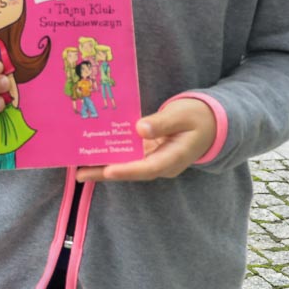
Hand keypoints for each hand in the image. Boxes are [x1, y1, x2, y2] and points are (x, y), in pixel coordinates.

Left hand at [74, 98, 216, 181]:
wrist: (211, 122)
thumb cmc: (198, 116)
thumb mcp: (182, 115)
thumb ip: (162, 122)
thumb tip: (140, 129)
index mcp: (175, 157)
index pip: (149, 167)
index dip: (127, 170)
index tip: (107, 171)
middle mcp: (163, 164)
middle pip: (133, 171)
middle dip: (106, 173)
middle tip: (79, 174)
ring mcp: (156, 160)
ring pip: (128, 166)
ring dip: (104, 167)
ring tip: (78, 168)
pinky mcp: (149, 154)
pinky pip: (129, 158)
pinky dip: (111, 157)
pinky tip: (92, 154)